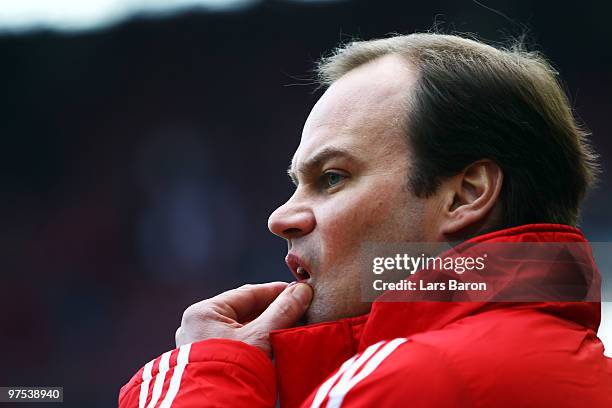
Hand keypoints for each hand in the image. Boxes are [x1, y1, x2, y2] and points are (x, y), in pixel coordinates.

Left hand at [175, 281, 312, 355]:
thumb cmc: (232, 372)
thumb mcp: (261, 337)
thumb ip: (282, 311)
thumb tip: (302, 291)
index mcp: (204, 313)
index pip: (247, 293)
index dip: (276, 291)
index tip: (298, 292)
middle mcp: (197, 327)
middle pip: (243, 312)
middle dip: (272, 311)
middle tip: (299, 310)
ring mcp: (200, 346)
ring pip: (241, 329)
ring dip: (265, 328)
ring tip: (290, 327)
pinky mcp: (208, 363)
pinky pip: (236, 344)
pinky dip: (255, 342)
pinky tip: (274, 345)